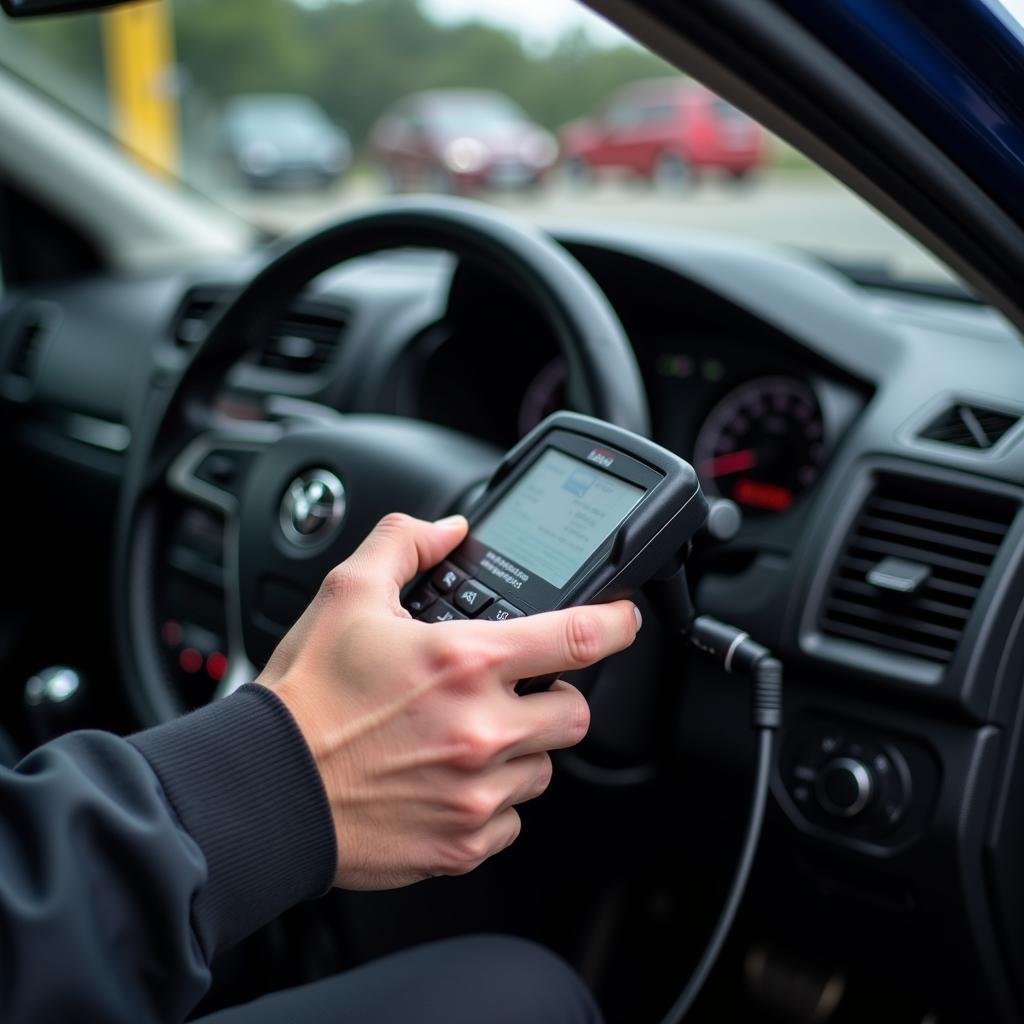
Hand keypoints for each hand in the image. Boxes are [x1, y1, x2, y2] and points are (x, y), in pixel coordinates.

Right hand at [258, 512, 640, 889]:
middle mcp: (483, 729)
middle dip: (554, 699)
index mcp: (466, 662)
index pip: (579, 638)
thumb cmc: (306, 697)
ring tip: (465, 739)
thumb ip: (405, 544)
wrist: (266, 789)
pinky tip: (447, 781)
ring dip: (520, 751)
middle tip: (513, 694)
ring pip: (543, 769)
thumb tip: (448, 531)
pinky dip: (490, 801)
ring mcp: (477, 792)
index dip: (617, 623)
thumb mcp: (348, 594)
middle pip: (575, 714)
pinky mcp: (463, 842)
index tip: (624, 621)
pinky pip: (510, 820)